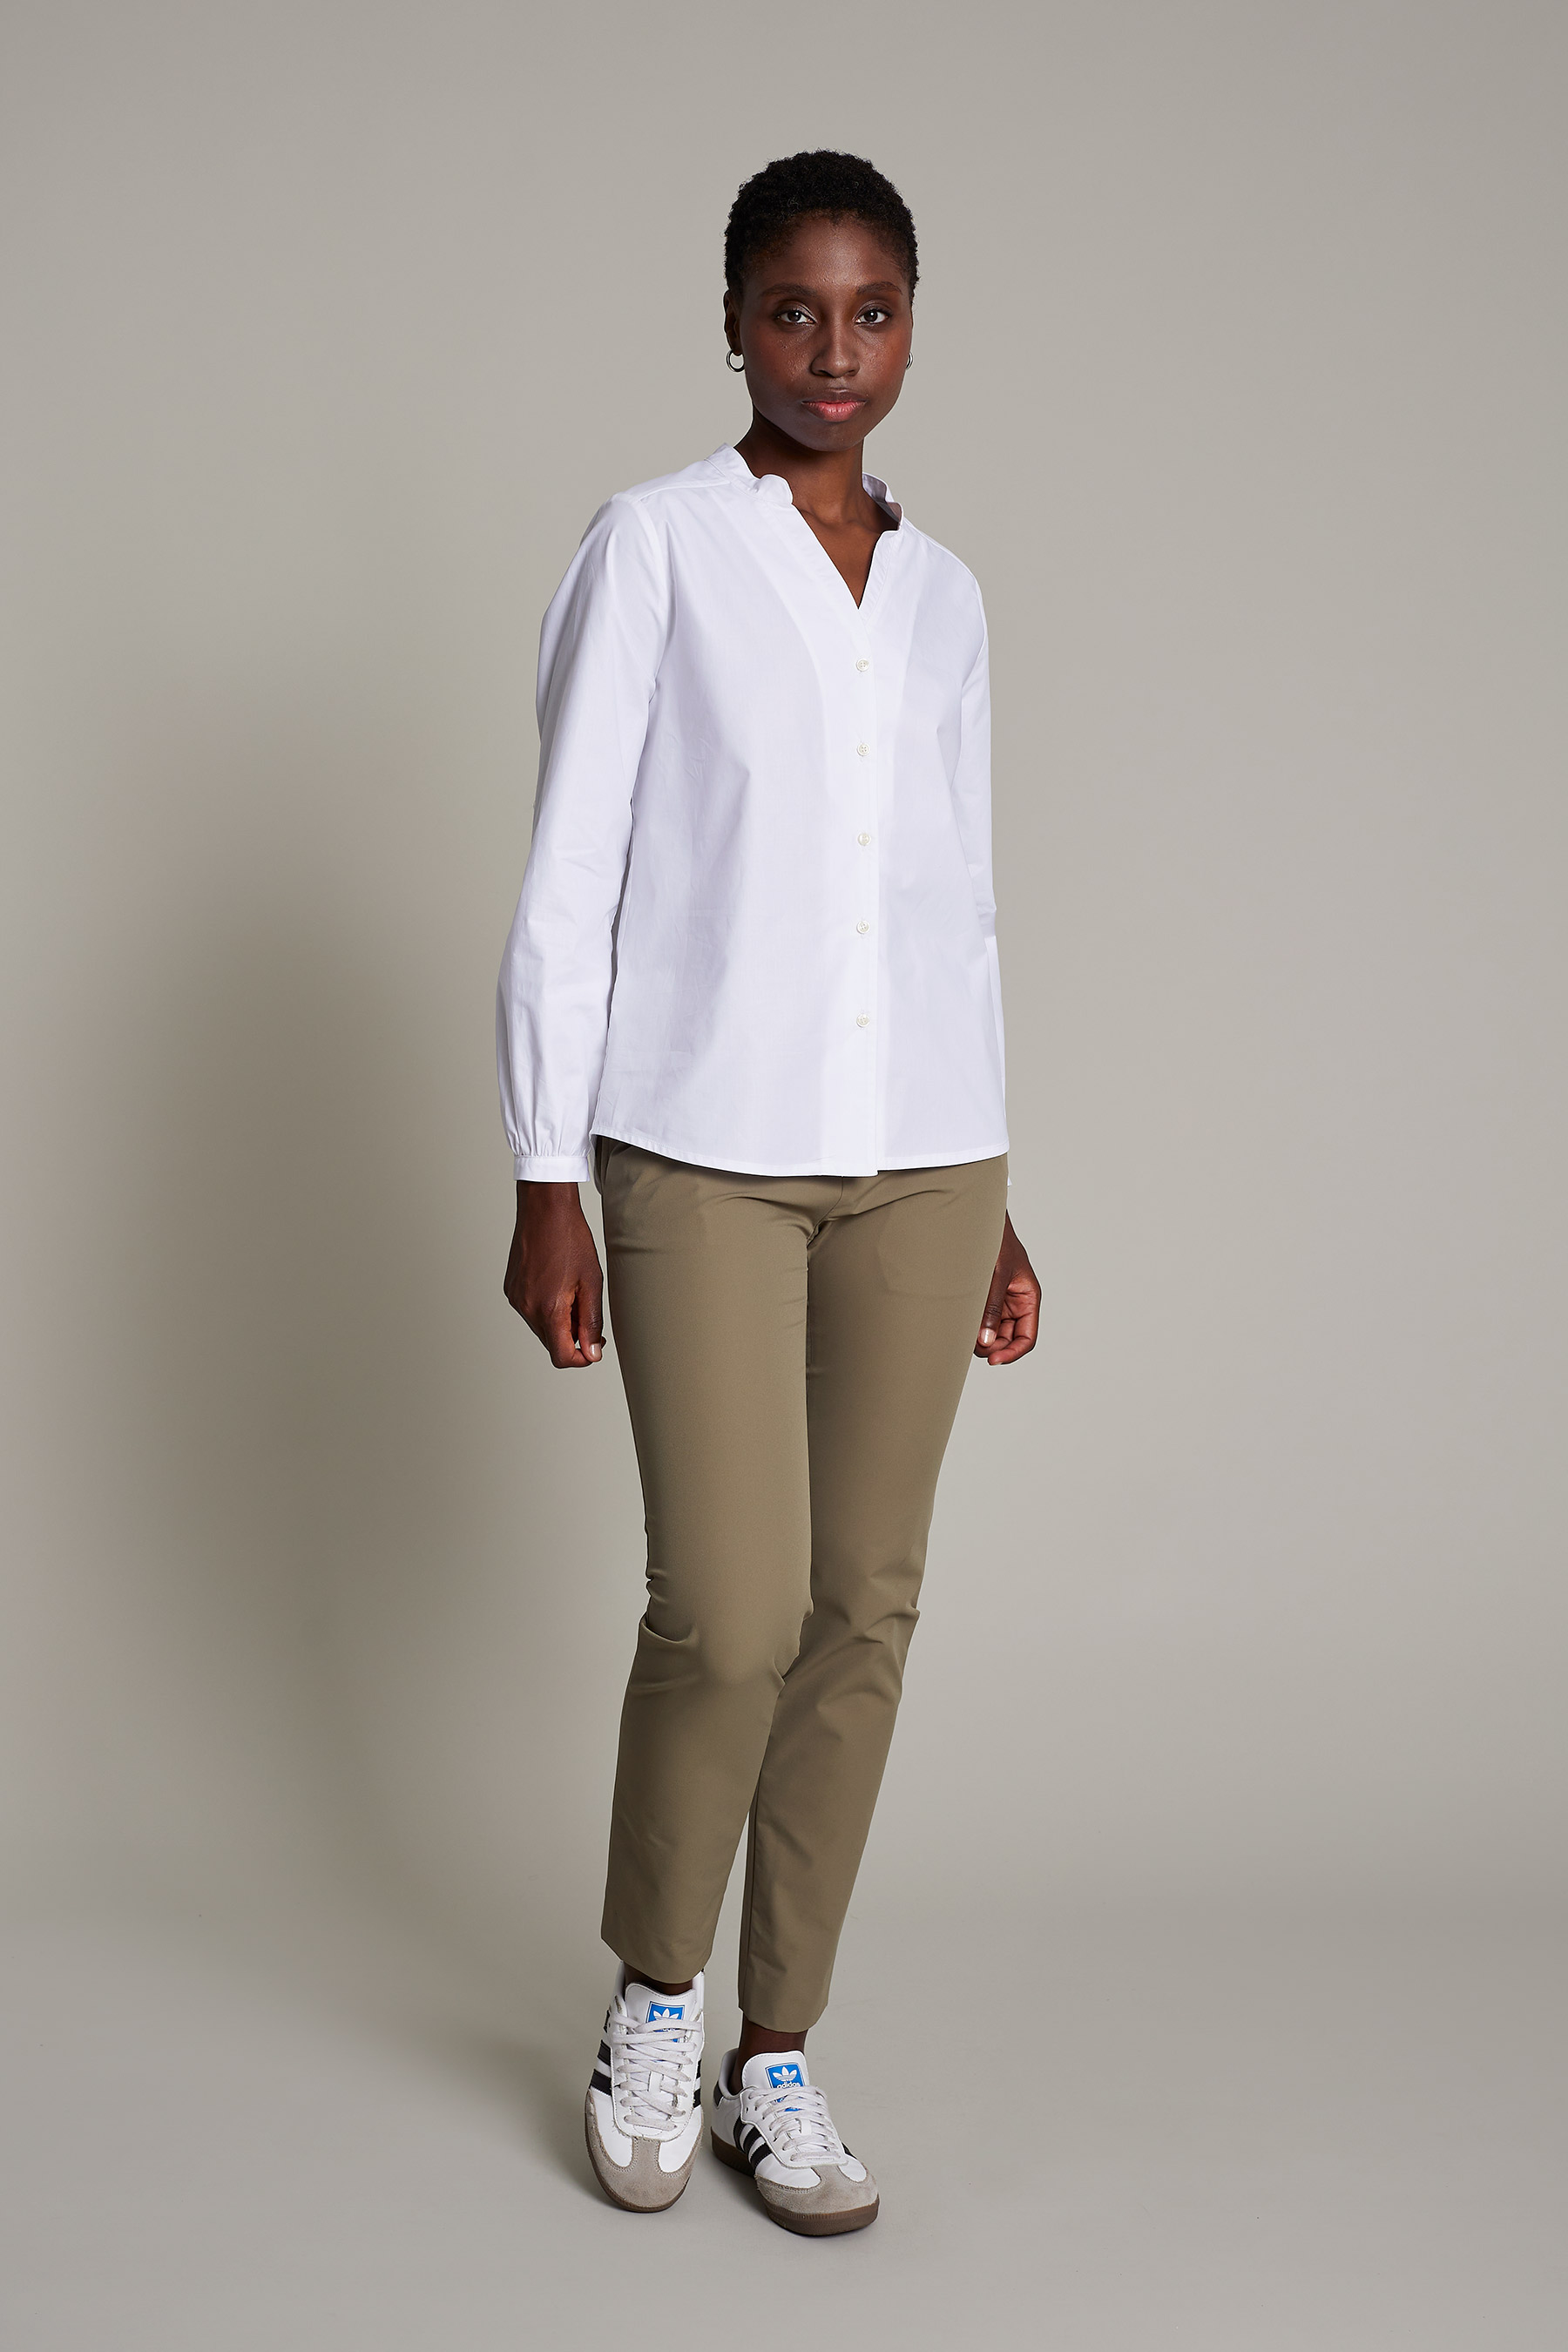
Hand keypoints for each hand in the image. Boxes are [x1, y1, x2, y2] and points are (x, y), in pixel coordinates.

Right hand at [504, 1181, 603, 1367]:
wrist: (544, 1209)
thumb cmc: (570, 1239)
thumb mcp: (591, 1281)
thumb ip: (592, 1321)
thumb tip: (592, 1353)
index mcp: (548, 1309)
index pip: (561, 1357)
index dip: (581, 1359)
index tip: (594, 1347)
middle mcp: (526, 1308)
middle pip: (551, 1344)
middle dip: (572, 1337)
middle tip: (588, 1313)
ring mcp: (516, 1299)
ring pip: (541, 1328)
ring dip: (559, 1321)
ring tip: (572, 1291)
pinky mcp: (511, 1289)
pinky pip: (530, 1311)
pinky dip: (545, 1308)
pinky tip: (556, 1283)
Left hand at [975, 1215, 1039, 1365]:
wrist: (979, 1220)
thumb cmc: (997, 1241)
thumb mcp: (998, 1274)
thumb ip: (992, 1307)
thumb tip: (985, 1341)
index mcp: (1028, 1298)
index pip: (1026, 1338)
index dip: (1012, 1353)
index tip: (993, 1360)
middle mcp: (1015, 1304)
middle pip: (1007, 1340)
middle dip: (991, 1346)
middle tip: (971, 1344)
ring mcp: (999, 1302)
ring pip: (991, 1333)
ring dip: (979, 1337)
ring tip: (963, 1330)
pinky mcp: (983, 1298)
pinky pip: (979, 1320)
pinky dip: (971, 1325)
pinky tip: (959, 1322)